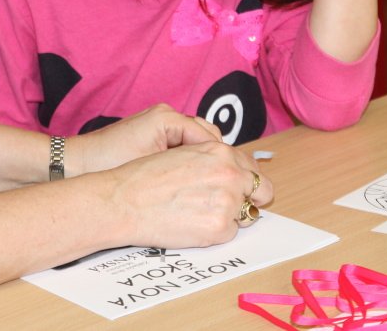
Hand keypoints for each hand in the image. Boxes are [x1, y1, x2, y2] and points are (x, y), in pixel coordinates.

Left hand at [70, 104, 222, 175]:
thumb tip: (215, 173)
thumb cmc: (107, 163)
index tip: (229, 182)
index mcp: (167, 118)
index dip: (221, 161)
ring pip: (196, 143)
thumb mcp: (149, 166)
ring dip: (203, 162)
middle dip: (215, 161)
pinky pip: (182, 146)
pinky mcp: (153, 136)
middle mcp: (166, 116)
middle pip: (207, 137)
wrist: (75, 163)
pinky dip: (188, 161)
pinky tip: (187, 181)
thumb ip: (183, 165)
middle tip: (221, 186)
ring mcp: (160, 125)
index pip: (209, 138)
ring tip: (205, 185)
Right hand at [100, 141, 273, 248]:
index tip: (241, 189)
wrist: (123, 201)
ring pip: (246, 214)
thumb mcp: (185, 153)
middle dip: (249, 199)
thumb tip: (233, 173)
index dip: (247, 181)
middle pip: (262, 191)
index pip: (253, 169)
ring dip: (230, 216)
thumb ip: (213, 160)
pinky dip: (215, 233)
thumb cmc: (146, 177)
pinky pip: (230, 234)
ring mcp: (227, 202)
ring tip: (199, 214)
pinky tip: (192, 225)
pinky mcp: (219, 228)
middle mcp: (230, 174)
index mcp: (221, 153)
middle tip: (228, 206)